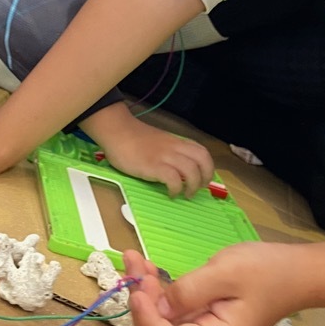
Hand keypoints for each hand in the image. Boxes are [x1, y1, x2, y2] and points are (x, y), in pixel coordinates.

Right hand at [90, 113, 213, 197]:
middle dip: (206, 177)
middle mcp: (174, 148)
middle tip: (199, 188)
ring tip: (186, 194)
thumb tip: (176, 167)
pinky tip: (171, 194)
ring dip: (193, 186)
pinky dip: (176, 189)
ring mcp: (165, 157)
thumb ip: (169, 152)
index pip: (202, 151)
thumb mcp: (158, 142)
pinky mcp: (153, 166)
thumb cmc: (132, 138)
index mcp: (176, 142)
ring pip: (191, 171)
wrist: (116, 131)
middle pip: (203, 160)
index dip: (208, 167)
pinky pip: (173, 179)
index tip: (203, 178)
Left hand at [124, 243, 293, 325]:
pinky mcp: (204, 324)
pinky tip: (151, 272)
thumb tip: (157, 306)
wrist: (296, 273)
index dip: (145, 321)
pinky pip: (172, 318)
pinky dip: (157, 297)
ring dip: (145, 298)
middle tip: (135, 268)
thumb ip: (189, 290)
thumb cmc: (267, 271)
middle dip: (140, 307)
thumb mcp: (226, 272)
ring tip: (138, 263)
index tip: (138, 290)